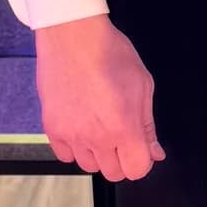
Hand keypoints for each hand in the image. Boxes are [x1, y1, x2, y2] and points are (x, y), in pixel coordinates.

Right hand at [35, 14, 162, 182]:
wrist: (73, 34)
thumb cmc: (108, 52)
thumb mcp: (143, 85)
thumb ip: (148, 125)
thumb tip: (154, 152)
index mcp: (124, 127)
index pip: (137, 170)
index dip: (142, 160)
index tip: (140, 149)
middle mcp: (96, 136)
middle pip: (113, 172)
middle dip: (121, 158)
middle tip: (120, 135)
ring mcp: (71, 133)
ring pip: (88, 166)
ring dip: (97, 153)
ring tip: (99, 127)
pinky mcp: (52, 127)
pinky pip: (65, 155)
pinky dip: (74, 147)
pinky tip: (81, 126)